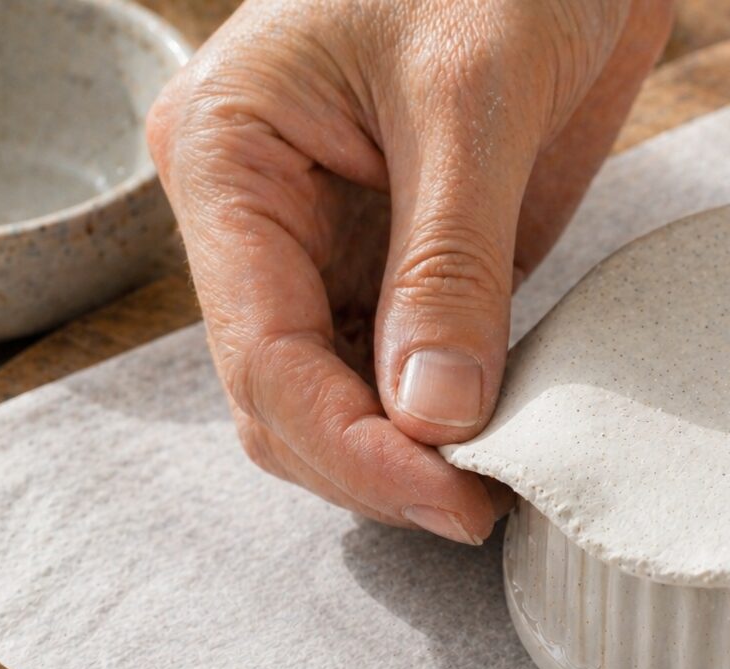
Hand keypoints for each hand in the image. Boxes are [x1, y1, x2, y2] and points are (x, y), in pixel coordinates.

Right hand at [147, 0, 671, 542]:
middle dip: (376, 467)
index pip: (263, 356)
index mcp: (230, 161)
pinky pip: (403, 368)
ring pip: (338, 400)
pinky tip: (499, 437)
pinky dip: (443, 418)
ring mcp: (332, 247)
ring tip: (495, 484)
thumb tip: (436, 414)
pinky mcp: (404, 263)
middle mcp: (262, 218)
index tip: (454, 497)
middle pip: (286, 399)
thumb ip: (450, 262)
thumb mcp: (473, 100)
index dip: (355, 448)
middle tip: (481, 506)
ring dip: (408, 456)